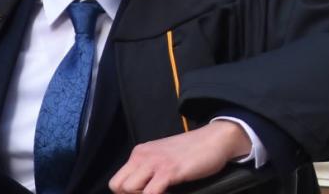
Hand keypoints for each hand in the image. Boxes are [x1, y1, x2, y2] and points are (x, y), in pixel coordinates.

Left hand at [108, 120, 251, 193]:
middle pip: (118, 186)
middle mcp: (142, 156)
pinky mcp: (170, 170)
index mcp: (139, 153)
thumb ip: (148, 170)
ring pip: (129, 189)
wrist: (212, 140)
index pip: (116, 181)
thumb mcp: (162, 158)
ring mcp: (155, 162)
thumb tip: (140, 190)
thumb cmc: (189, 153)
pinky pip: (151, 192)